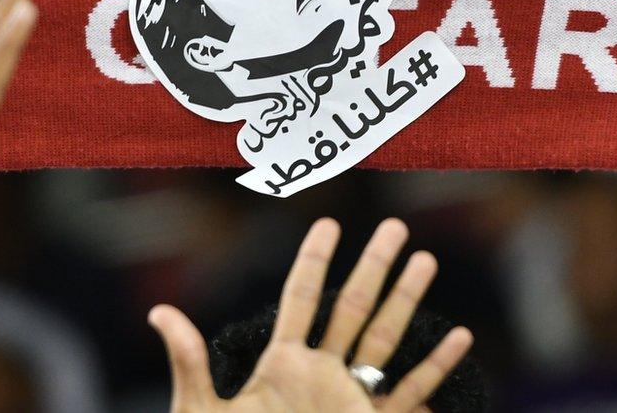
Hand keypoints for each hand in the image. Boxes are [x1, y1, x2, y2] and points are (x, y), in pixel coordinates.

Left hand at [149, 218, 473, 411]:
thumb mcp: (202, 411)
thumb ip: (189, 362)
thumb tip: (159, 311)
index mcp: (283, 363)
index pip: (302, 298)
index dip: (315, 260)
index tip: (330, 224)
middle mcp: (322, 373)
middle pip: (353, 306)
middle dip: (374, 265)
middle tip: (396, 227)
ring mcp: (350, 399)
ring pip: (385, 338)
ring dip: (406, 300)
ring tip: (426, 261)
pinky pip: (409, 394)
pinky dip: (434, 367)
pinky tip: (457, 336)